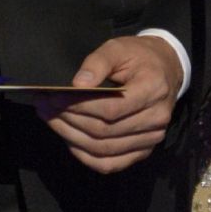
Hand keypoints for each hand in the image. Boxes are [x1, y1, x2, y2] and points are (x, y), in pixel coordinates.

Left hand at [34, 35, 182, 173]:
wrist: (166, 70)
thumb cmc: (139, 57)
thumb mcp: (118, 48)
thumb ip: (98, 63)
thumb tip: (77, 85)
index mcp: (153, 89)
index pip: (112, 109)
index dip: (79, 107)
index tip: (53, 98)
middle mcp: (156, 118)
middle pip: (105, 131)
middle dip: (69, 121)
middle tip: (44, 107)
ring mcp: (151, 138)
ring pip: (104, 149)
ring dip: (72, 138)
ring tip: (51, 120)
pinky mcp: (143, 150)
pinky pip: (111, 163)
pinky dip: (86, 157)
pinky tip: (69, 140)